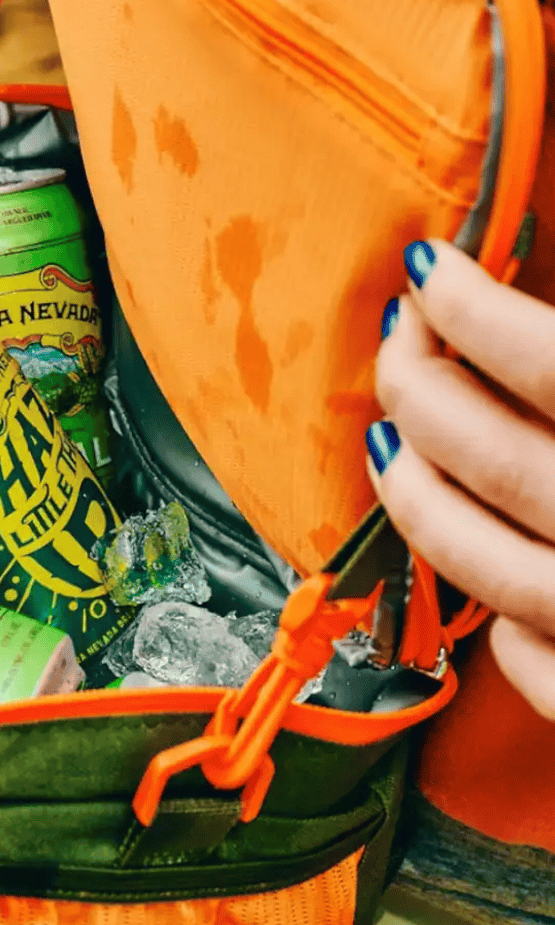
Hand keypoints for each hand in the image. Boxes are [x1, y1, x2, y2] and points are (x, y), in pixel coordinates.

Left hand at [368, 237, 554, 719]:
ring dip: (413, 495)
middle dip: (419, 389)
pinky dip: (484, 611)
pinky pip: (523, 656)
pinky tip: (470, 567)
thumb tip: (477, 298)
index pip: (550, 362)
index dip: (474, 309)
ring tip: (386, 444)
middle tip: (397, 342)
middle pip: (490, 456)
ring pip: (477, 561)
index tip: (427, 268)